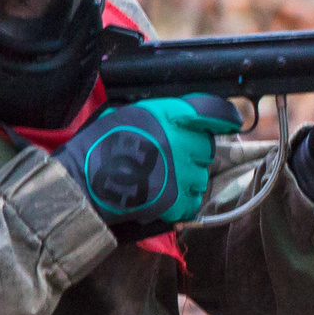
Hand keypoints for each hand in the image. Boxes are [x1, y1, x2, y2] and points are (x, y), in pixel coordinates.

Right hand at [55, 94, 239, 228]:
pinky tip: (161, 197)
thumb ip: (162, 115)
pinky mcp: (175, 200)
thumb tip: (189, 119)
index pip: (211, 111)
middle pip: (206, 149)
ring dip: (187, 180)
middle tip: (170, 160)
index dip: (225, 116)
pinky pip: (192, 202)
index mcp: (167, 115)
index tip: (232, 122)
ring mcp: (178, 172)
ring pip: (201, 178)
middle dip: (194, 154)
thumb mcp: (130, 114)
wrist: (81, 182)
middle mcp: (178, 141)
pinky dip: (181, 203)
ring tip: (159, 180)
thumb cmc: (99, 145)